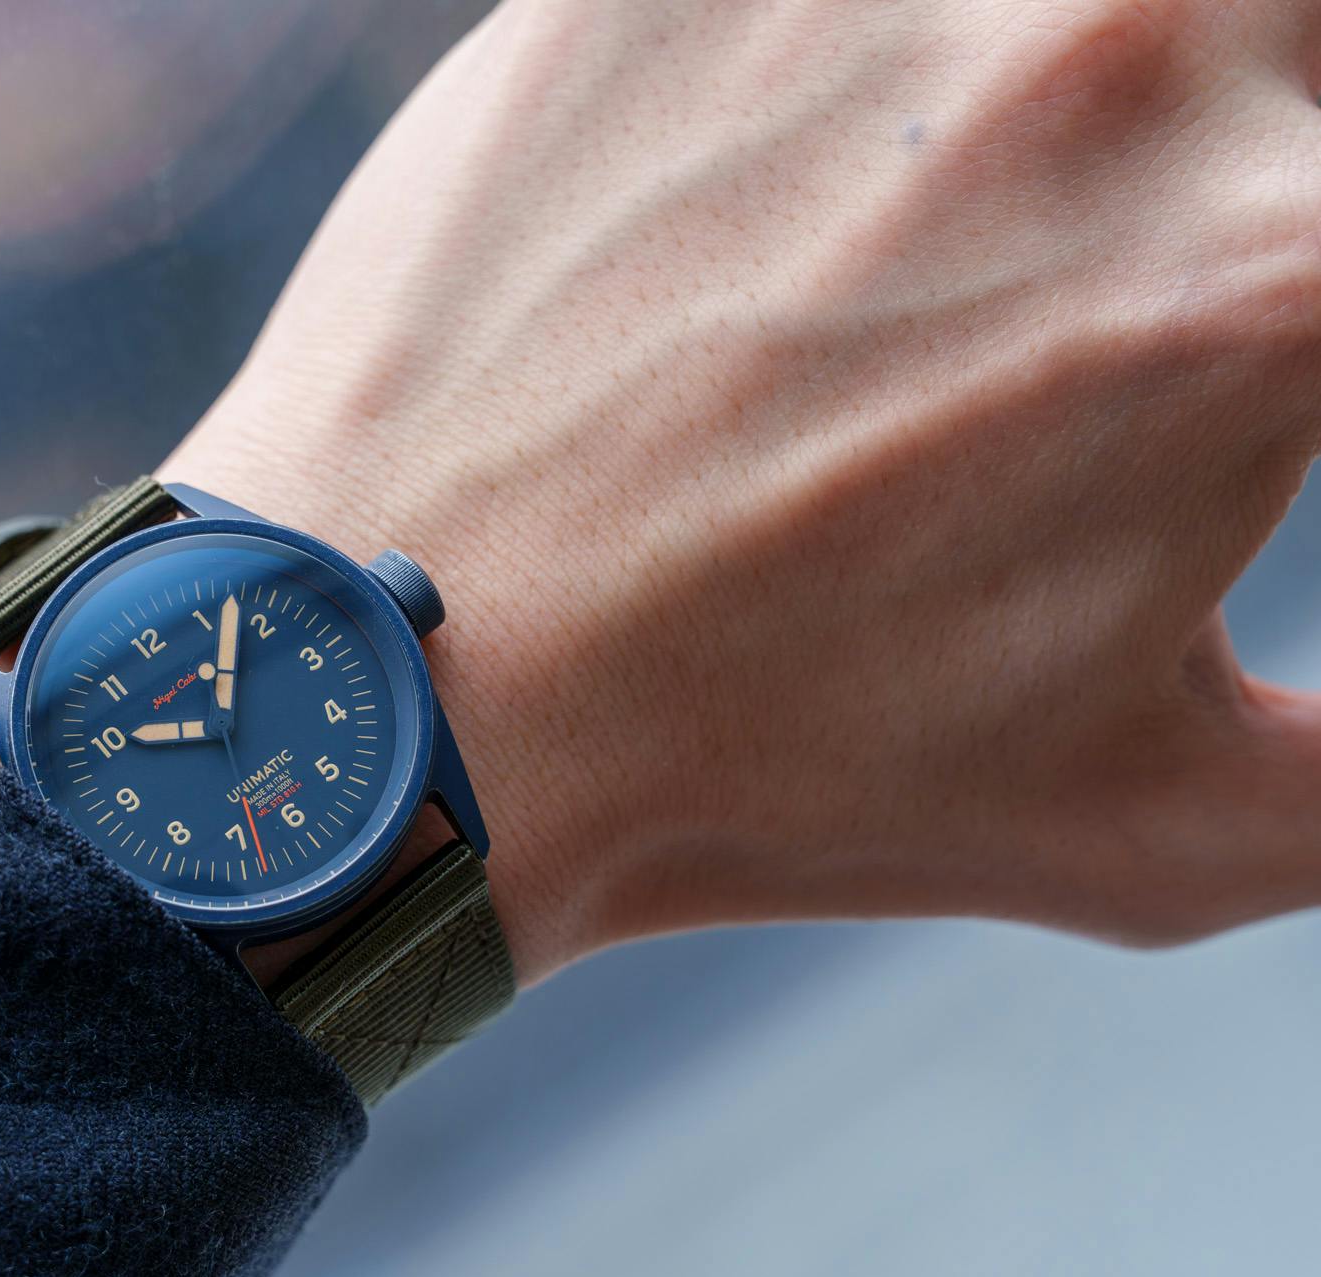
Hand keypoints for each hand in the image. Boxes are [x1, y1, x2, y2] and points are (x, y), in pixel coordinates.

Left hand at [132, 0, 1320, 982]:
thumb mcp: (1151, 823)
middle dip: (1229, 111)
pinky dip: (814, 55)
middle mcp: (1116, 58)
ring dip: (1029, 70)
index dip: (1279, 272)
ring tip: (894, 247)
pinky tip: (764, 189)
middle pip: (1253, 26)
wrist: (415, 692)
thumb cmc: (759, 773)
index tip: (1205, 318)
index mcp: (1277, 267)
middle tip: (1085, 249)